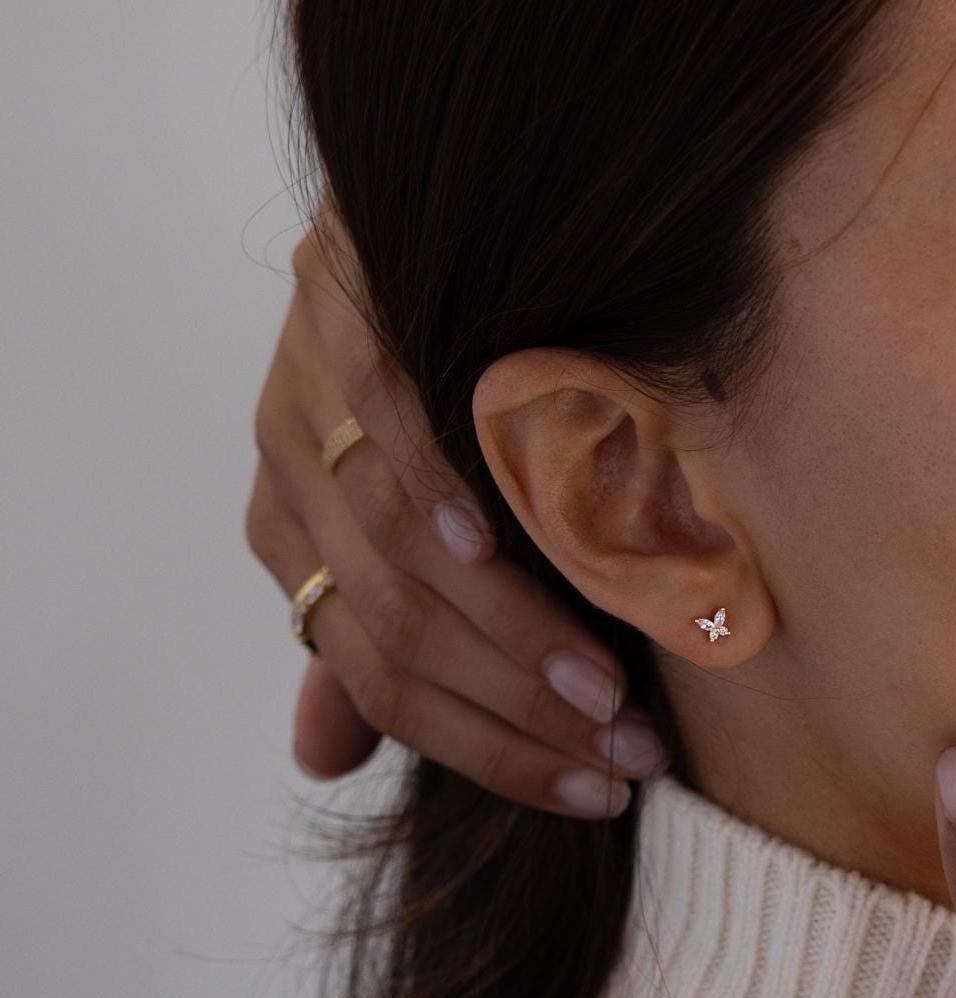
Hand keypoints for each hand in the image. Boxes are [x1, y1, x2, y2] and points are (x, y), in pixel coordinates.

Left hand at [244, 204, 666, 816]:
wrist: (444, 208)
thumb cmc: (445, 378)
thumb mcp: (401, 519)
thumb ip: (378, 630)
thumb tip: (322, 762)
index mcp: (295, 547)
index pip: (380, 683)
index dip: (491, 752)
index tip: (597, 789)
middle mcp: (286, 484)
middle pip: (397, 636)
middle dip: (519, 713)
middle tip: (628, 750)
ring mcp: (306, 398)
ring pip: (401, 556)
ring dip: (513, 634)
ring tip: (609, 685)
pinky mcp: (342, 316)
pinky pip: (392, 429)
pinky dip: (450, 493)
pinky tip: (514, 546)